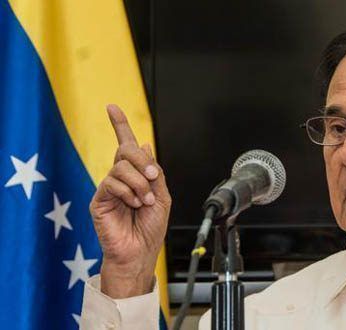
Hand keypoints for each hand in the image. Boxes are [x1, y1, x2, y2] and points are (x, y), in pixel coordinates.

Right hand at [89, 104, 171, 297]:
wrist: (141, 252)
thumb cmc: (152, 228)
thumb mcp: (162, 196)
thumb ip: (154, 171)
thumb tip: (145, 144)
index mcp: (137, 175)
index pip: (127, 146)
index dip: (120, 125)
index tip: (112, 107)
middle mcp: (121, 178)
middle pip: (127, 150)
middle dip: (142, 160)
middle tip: (154, 178)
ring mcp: (109, 188)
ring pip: (121, 167)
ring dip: (139, 182)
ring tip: (145, 200)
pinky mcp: (99, 200)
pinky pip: (111, 182)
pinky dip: (128, 192)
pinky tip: (134, 204)